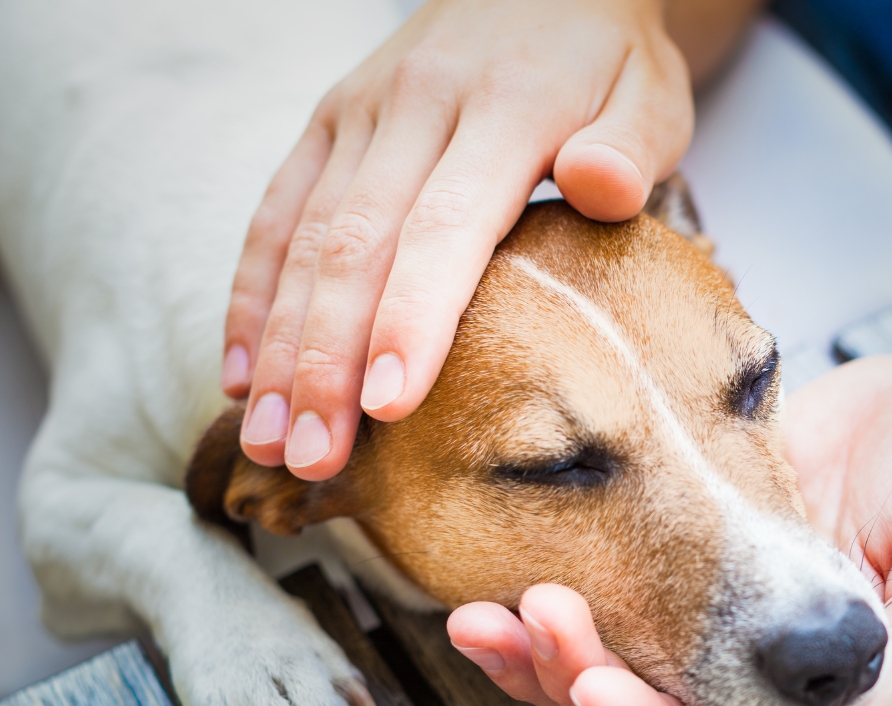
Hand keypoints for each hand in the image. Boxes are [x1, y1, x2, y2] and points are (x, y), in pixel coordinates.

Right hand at [224, 0, 692, 480]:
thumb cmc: (602, 62)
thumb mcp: (649, 91)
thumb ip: (629, 142)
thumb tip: (597, 182)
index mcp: (501, 108)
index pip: (443, 229)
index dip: (410, 321)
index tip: (387, 407)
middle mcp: (414, 108)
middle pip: (354, 250)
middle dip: (326, 364)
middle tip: (311, 456)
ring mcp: (357, 116)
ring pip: (302, 243)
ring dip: (280, 349)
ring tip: (268, 438)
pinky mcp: (326, 127)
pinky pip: (273, 216)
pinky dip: (250, 298)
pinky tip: (242, 372)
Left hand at [448, 585, 807, 705]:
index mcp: (800, 694)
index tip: (589, 686)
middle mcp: (737, 665)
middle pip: (632, 705)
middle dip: (567, 674)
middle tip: (520, 620)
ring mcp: (693, 607)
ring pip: (597, 652)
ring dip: (531, 644)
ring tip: (473, 616)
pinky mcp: (661, 547)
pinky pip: (593, 579)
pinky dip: (537, 586)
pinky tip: (488, 579)